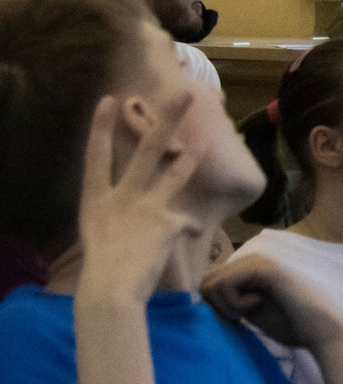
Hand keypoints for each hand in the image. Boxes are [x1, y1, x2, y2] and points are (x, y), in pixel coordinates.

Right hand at [74, 92, 204, 310]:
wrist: (110, 291)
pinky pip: (188, 223)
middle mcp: (121, 197)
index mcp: (96, 201)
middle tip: (183, 93)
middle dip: (166, 119)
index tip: (107, 100)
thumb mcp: (101, 234)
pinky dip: (192, 230)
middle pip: (146, 150)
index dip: (100, 128)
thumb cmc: (103, 267)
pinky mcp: (167, 222)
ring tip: (207, 138)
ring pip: (175, 173)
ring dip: (192, 155)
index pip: (95, 157)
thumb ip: (121, 214)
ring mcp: (145, 207)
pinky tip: (195, 237)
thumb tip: (138, 211)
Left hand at [201, 253, 342, 356]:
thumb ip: (226, 302)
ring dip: (224, 306)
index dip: (209, 307)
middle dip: (214, 307)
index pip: (205, 284)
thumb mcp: (247, 312)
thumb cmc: (289, 325)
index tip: (232, 322)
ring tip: (248, 313)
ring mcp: (256, 260)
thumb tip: (194, 303)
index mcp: (246, 269)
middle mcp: (249, 259)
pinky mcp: (262, 267)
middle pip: (203, 283)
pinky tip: (256, 306)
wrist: (320, 330)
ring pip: (210, 284)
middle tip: (238, 319)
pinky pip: (224, 284)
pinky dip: (233, 303)